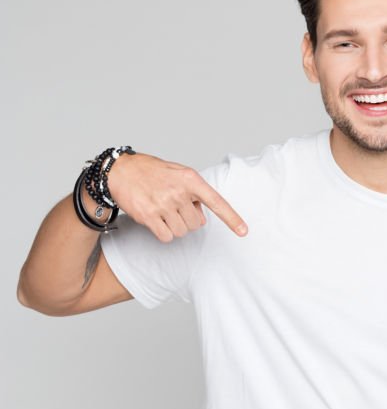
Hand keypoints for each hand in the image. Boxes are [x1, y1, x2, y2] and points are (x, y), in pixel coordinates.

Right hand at [107, 152, 247, 241]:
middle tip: (175, 206)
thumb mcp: (178, 172)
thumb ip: (194, 192)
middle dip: (188, 219)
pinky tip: (156, 220)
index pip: (216, 202)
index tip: (244, 232)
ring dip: (175, 227)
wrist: (120, 171)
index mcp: (190, 179)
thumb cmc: (152, 172)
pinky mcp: (149, 216)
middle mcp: (178, 192)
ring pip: (182, 232)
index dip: (231, 218)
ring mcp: (163, 205)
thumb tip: (202, 216)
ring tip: (164, 210)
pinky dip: (164, 233)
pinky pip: (167, 237)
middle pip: (197, 224)